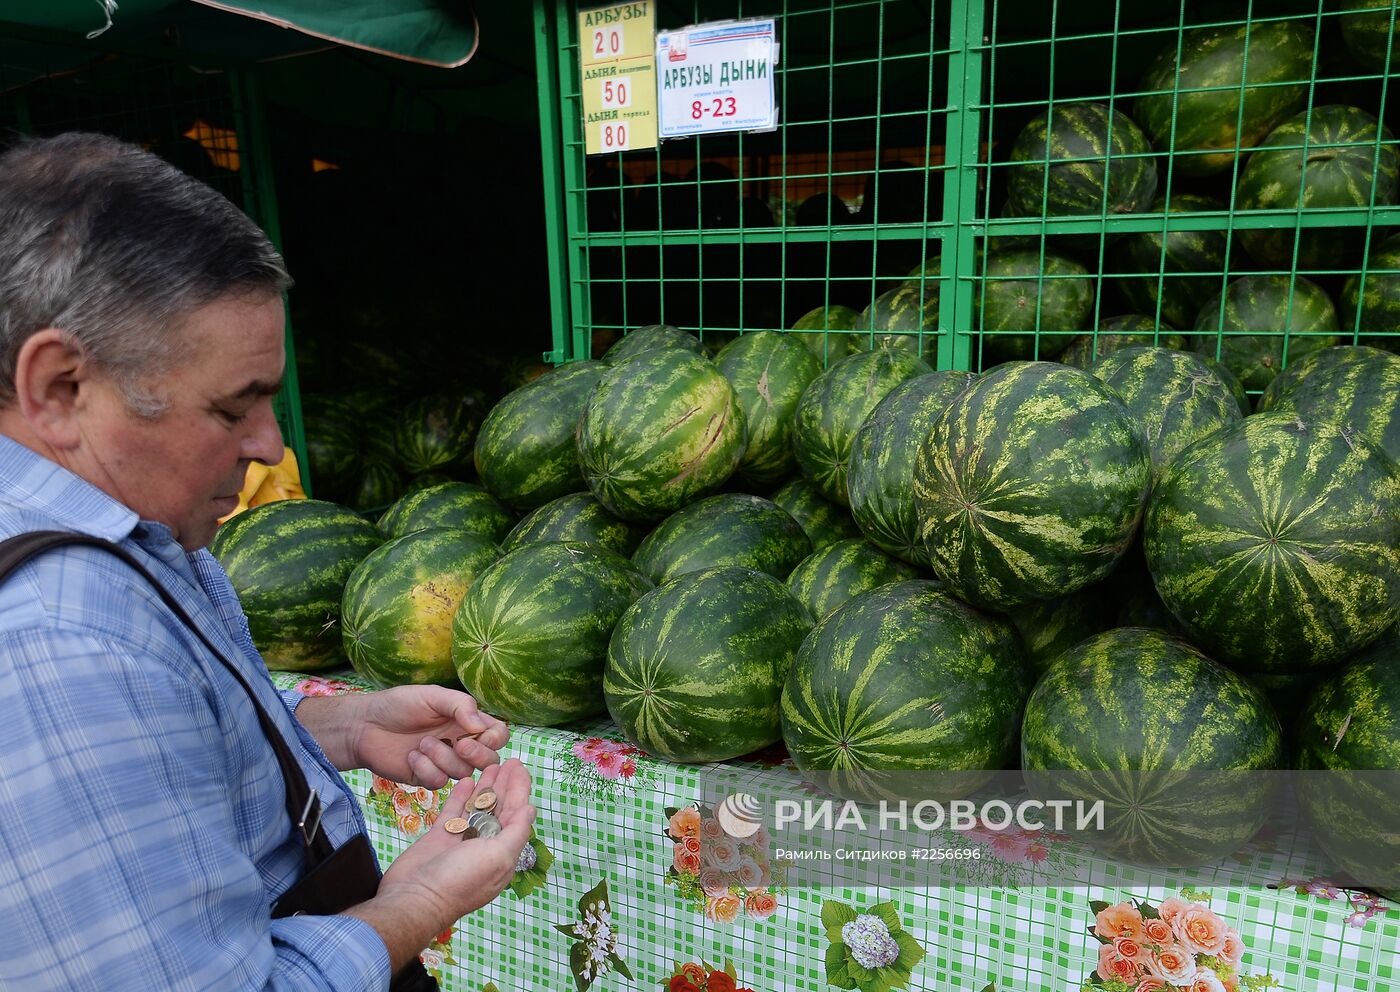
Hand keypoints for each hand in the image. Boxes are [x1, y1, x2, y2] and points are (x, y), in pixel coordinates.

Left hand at [344, 685, 508, 787]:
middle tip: (458, 743)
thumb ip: (460, 705)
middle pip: (489, 760)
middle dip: (477, 754)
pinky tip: (412, 756)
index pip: (497, 735)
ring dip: (444, 758)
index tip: (479, 734)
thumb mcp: (432, 696)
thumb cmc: (399, 705)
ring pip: (464, 773)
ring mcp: (444, 763)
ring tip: (422, 743)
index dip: (495, 739)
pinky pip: (440, 782)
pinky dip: (427, 769)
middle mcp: (460, 743)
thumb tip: (480, 725)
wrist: (365, 725)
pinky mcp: (427, 778)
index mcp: (466, 722)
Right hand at [346, 760, 535, 972]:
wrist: (414, 898)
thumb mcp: (497, 857)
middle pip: (498, 809)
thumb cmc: (459, 881)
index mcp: (502, 854)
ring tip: (491, 764)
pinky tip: (466, 779)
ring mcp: (460, 842)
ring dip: (485, 787)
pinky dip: (460, 797)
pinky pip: (453, 813)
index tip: (521, 768)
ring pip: (476, 809)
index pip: (516, 816)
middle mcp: (483, 847)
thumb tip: (531, 809)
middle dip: (505, 785)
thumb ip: (516, 832)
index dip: (520, 791)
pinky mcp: (439, 838)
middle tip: (510, 760)